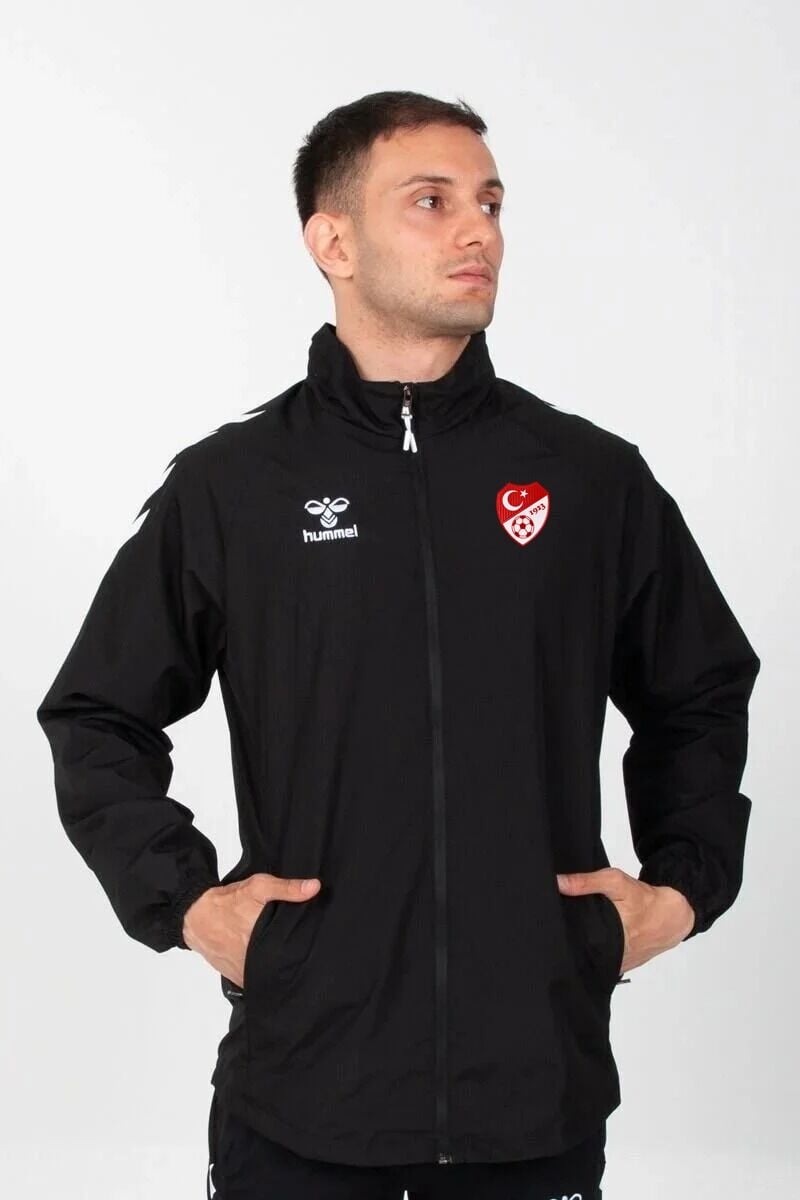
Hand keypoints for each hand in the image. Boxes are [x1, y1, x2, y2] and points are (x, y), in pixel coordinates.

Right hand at [182, 873, 321, 986]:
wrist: (195, 916)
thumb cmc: (227, 902)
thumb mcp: (258, 887)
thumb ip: (287, 888)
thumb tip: (314, 888)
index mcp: (263, 941)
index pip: (292, 954)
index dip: (303, 952)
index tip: (313, 950)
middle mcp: (254, 961)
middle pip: (281, 967)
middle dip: (290, 962)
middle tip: (301, 954)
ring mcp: (244, 972)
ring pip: (268, 977)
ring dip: (275, 970)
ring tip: (285, 960)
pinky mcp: (236, 977)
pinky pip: (254, 981)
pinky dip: (261, 975)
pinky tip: (267, 965)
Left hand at [556, 867, 695, 974]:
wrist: (670, 917)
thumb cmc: (644, 900)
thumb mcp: (615, 882)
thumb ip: (585, 882)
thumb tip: (558, 883)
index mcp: (611, 937)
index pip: (576, 941)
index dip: (562, 933)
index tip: (552, 923)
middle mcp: (614, 956)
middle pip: (580, 951)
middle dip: (570, 938)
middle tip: (561, 925)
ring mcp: (617, 965)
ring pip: (589, 959)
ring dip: (582, 946)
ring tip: (576, 932)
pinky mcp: (621, 968)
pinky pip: (601, 962)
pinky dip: (594, 952)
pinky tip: (591, 940)